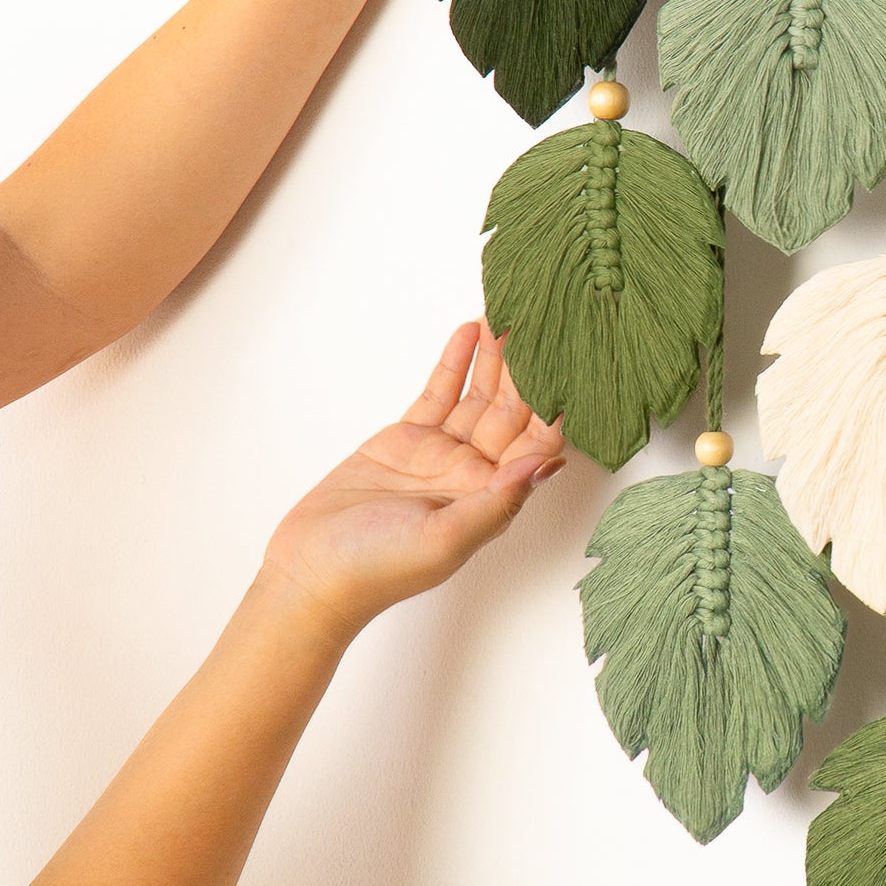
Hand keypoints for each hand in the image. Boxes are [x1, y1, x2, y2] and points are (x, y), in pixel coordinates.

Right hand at [258, 325, 566, 643]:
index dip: (557, 403)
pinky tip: (469, 332)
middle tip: (545, 321)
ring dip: (496, 358)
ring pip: (480, 396)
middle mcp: (475, 474)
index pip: (539, 443)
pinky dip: (455, 363)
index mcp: (494, 499)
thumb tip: (548, 465)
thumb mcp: (444, 540)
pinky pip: (440, 393)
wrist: (311, 573)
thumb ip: (497, 503)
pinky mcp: (408, 441)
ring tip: (511, 313)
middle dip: (530, 368)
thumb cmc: (377, 571)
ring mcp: (442, 454)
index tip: (574, 362)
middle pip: (514, 411)